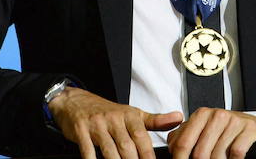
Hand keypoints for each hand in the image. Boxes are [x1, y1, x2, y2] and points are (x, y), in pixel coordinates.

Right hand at [49, 87, 182, 158]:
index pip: (142, 138)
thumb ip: (156, 120)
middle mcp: (114, 118)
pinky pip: (88, 151)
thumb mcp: (133, 113)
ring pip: (110, 151)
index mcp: (130, 115)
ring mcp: (97, 124)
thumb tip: (179, 118)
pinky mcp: (81, 130)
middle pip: (127, 147)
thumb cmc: (108, 112)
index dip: (149, 156)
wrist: (76, 101)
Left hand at [166, 108, 255, 158]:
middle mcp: (217, 115)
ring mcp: (234, 121)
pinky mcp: (250, 129)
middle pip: (199, 154)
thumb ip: (184, 136)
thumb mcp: (203, 130)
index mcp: (201, 115)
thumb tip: (172, 148)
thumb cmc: (224, 132)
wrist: (252, 127)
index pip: (182, 143)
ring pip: (218, 156)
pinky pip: (236, 153)